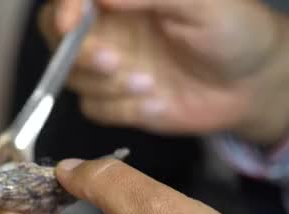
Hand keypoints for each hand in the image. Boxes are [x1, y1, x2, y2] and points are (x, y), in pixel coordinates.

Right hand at [41, 0, 288, 144]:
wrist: (251, 85)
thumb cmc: (233, 31)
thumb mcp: (201, 4)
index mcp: (123, 1)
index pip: (72, 0)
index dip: (64, 9)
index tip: (70, 22)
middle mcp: (108, 31)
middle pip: (57, 37)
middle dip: (78, 54)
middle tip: (113, 61)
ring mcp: (108, 67)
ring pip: (72, 77)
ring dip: (108, 85)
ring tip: (151, 83)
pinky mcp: (114, 101)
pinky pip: (93, 108)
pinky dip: (120, 109)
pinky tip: (154, 102)